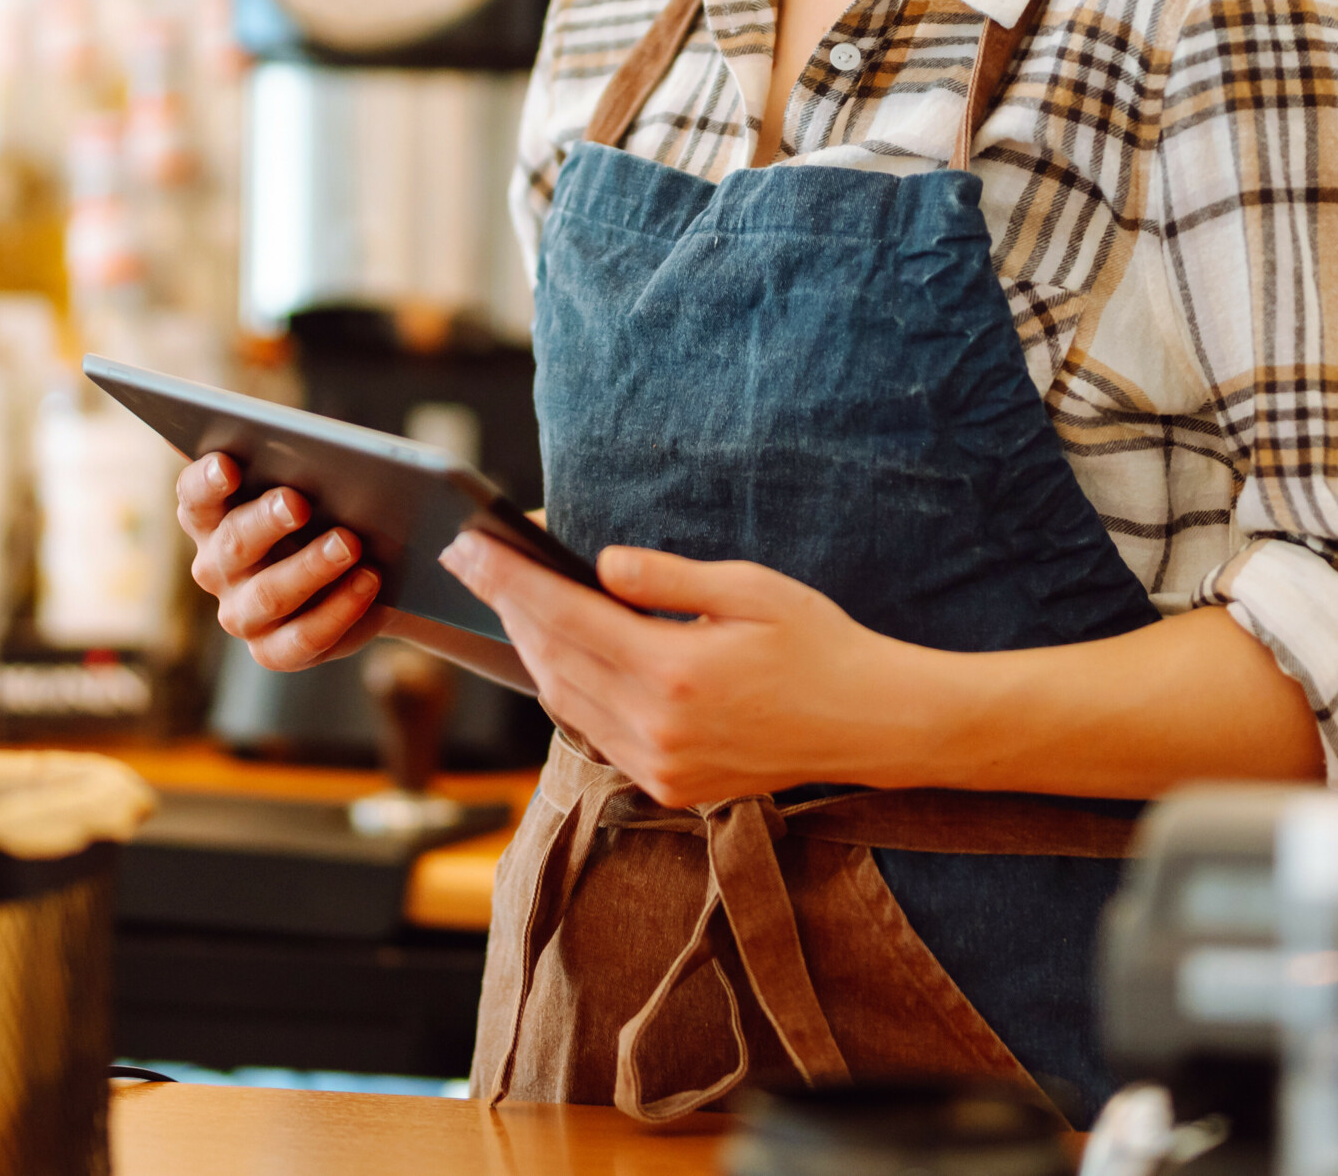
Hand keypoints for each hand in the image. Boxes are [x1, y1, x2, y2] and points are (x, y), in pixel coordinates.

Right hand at [177, 452, 386, 669]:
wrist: (365, 569)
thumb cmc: (329, 511)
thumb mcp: (315, 485)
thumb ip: (303, 466)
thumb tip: (321, 449)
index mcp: (213, 517)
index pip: (195, 496)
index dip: (207, 481)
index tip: (229, 463)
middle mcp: (217, 567)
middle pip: (233, 541)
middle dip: (266, 520)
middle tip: (299, 502)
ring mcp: (241, 613)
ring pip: (268, 593)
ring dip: (310, 567)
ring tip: (348, 543)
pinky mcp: (273, 650)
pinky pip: (302, 637)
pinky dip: (338, 609)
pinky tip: (368, 581)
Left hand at [439, 534, 917, 806]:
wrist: (868, 724)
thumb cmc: (816, 643)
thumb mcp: (749, 588)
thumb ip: (666, 577)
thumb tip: (600, 565)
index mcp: (673, 671)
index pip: (563, 616)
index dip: (509, 579)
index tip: (469, 549)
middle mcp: (656, 728)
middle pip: (551, 658)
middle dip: (507, 606)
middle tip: (472, 564)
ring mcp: (658, 766)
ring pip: (563, 700)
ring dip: (532, 647)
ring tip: (509, 600)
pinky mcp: (667, 787)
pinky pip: (594, 732)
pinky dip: (567, 688)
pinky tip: (560, 654)